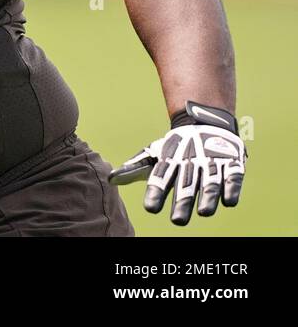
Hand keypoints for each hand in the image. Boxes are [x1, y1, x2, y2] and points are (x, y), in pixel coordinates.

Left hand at [109, 101, 245, 224]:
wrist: (203, 121)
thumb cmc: (173, 148)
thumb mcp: (154, 156)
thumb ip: (134, 169)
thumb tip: (110, 179)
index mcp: (169, 161)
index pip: (161, 177)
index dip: (156, 192)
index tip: (150, 209)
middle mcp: (190, 162)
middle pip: (186, 184)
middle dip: (182, 202)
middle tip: (178, 221)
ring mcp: (212, 162)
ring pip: (209, 181)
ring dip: (207, 197)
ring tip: (204, 213)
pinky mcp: (232, 163)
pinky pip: (232, 176)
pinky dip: (231, 187)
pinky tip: (228, 201)